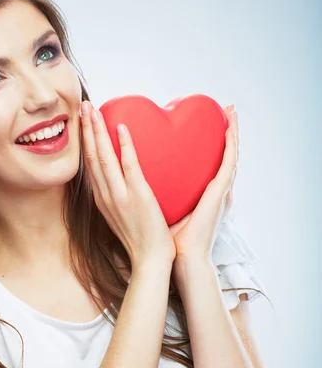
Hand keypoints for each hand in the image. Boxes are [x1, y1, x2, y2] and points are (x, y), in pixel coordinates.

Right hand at [80, 100, 175, 266]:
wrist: (150, 260)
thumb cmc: (141, 241)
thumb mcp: (123, 217)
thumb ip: (120, 198)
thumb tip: (123, 182)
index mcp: (103, 200)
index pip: (90, 166)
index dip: (85, 142)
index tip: (83, 123)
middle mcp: (106, 196)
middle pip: (92, 157)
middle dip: (87, 130)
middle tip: (83, 106)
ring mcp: (120, 196)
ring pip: (104, 158)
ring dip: (98, 132)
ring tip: (93, 109)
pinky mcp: (137, 196)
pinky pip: (129, 166)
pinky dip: (124, 146)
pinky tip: (121, 127)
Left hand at [169, 104, 238, 263]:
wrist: (183, 258)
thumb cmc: (170, 239)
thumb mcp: (161, 210)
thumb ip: (153, 195)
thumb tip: (134, 182)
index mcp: (203, 195)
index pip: (207, 164)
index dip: (209, 144)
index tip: (204, 127)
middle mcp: (215, 190)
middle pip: (223, 155)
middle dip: (227, 131)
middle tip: (228, 108)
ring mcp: (220, 191)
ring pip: (231, 153)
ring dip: (233, 130)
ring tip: (234, 109)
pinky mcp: (220, 192)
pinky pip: (229, 161)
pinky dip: (232, 142)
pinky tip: (232, 125)